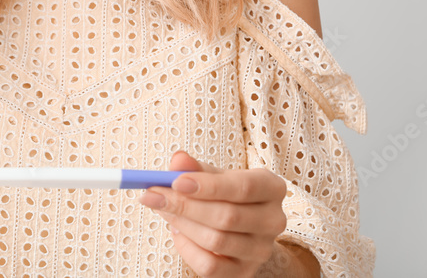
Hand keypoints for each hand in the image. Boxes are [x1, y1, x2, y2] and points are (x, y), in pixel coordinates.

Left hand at [137, 150, 291, 276]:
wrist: (242, 227)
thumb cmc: (226, 194)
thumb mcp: (214, 175)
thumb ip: (195, 167)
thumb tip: (178, 160)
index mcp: (271, 188)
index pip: (243, 187)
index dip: (208, 185)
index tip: (175, 181)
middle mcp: (273, 220)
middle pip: (227, 216)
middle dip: (184, 205)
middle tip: (153, 195)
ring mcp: (261, 250)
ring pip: (216, 241)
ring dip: (181, 224)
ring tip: (163, 209)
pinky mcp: (245, 272)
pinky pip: (210, 266)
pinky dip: (186, 247)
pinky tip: (177, 231)